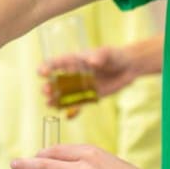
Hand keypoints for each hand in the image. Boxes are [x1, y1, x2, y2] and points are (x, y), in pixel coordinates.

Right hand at [38, 36, 163, 101]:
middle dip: (49, 86)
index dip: (47, 67)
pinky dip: (73, 110)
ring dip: (56, 99)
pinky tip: (67, 116)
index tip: (42, 72)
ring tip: (49, 104)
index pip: (56, 63)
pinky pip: (78, 104)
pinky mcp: (89, 96)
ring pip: (64, 94)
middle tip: (46, 91)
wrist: (128, 67)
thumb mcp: (107, 53)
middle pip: (57, 81)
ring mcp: (80, 86)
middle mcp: (74, 74)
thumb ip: (99, 56)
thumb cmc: (114, 55)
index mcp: (73, 60)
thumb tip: (91, 61)